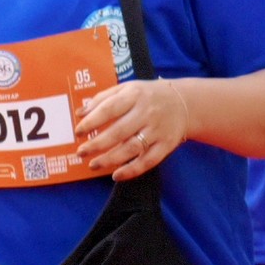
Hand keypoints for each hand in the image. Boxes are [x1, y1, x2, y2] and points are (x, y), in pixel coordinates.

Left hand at [75, 76, 193, 179]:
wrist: (186, 102)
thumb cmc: (148, 96)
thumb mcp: (127, 89)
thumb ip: (102, 99)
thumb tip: (79, 113)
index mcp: (134, 96)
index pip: (109, 109)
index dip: (91, 122)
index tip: (78, 132)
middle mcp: (147, 113)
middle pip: (119, 131)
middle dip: (97, 144)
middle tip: (81, 152)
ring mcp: (158, 130)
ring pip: (132, 148)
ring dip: (110, 159)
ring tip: (93, 165)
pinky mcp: (167, 144)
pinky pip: (149, 160)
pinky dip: (132, 170)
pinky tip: (116, 175)